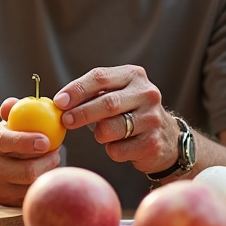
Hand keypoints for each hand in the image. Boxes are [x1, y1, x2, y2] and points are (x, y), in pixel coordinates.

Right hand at [0, 98, 61, 205]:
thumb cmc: (12, 137)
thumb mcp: (11, 122)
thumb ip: (13, 110)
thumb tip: (13, 103)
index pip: (8, 141)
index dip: (27, 141)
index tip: (46, 141)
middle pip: (27, 170)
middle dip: (49, 162)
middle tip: (57, 152)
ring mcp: (0, 187)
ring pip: (34, 184)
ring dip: (49, 172)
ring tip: (51, 161)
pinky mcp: (9, 201)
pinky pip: (35, 194)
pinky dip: (45, 184)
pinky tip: (47, 174)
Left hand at [53, 65, 178, 174]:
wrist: (167, 138)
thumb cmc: (129, 112)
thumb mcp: (115, 94)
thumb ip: (91, 94)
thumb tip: (60, 102)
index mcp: (133, 75)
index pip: (100, 77)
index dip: (76, 90)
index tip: (59, 102)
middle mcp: (147, 94)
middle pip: (107, 103)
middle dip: (81, 113)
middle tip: (65, 120)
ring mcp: (153, 119)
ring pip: (110, 129)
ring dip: (98, 134)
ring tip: (104, 133)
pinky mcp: (153, 143)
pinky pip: (117, 150)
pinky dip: (111, 150)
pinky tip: (121, 145)